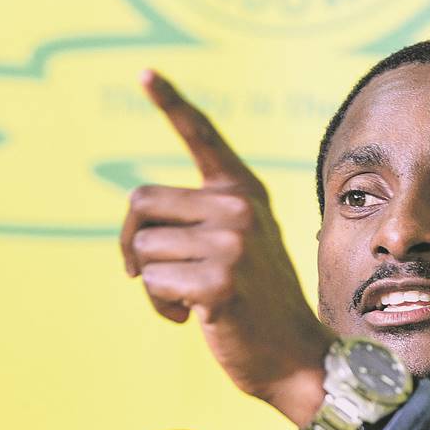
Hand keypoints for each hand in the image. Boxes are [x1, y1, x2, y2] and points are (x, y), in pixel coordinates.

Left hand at [120, 70, 335, 427]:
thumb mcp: (238, 250)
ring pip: (143, 249)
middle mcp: (239, 208)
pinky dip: (162, 307)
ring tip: (193, 300)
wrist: (295, 358)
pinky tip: (195, 317)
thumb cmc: (256, 308)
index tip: (144, 72)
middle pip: (140, 202)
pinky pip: (151, 283)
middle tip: (150, 274)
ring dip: (152, 284)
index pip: (203, 137)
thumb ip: (203, 224)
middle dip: (133, 244)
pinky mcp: (218, 280)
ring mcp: (232, 243)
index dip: (170, 103)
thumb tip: (137, 227)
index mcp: (244, 194)